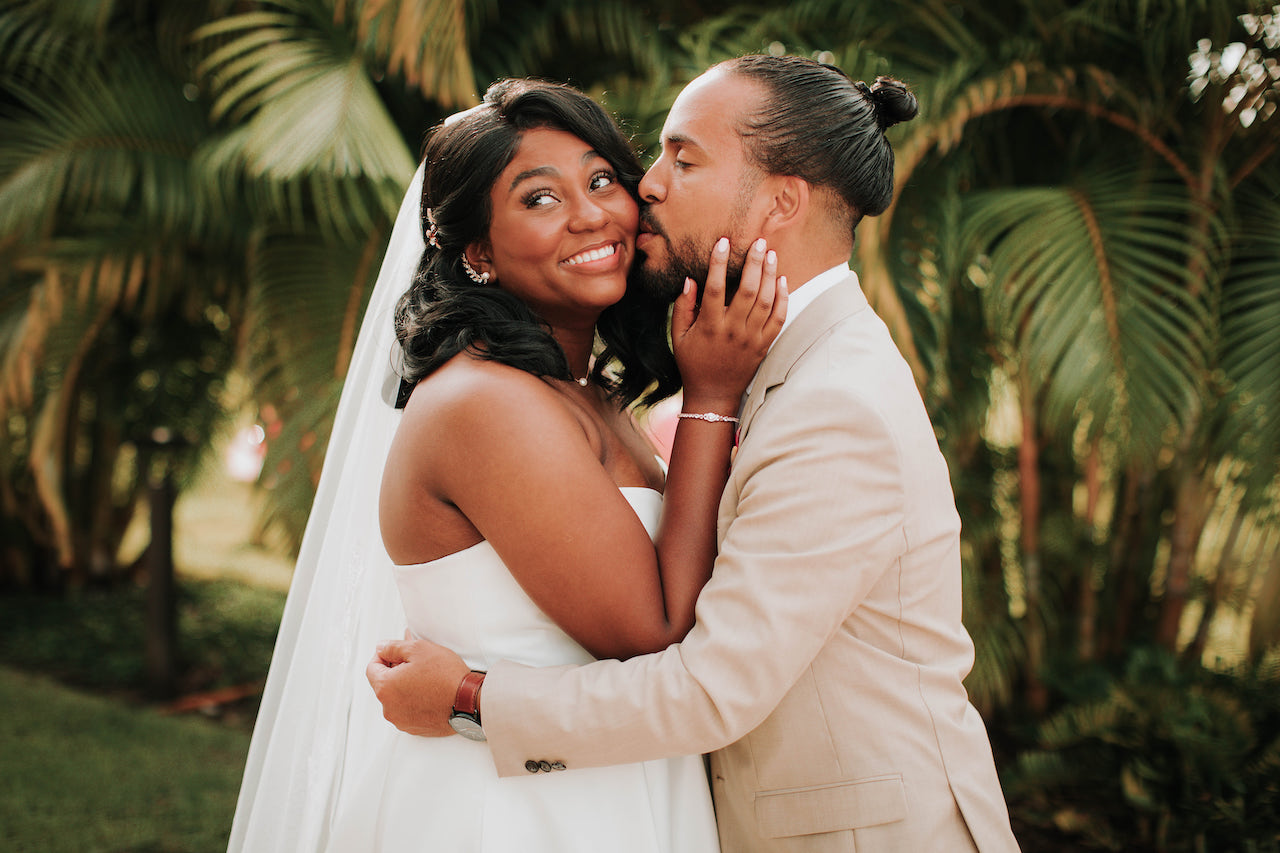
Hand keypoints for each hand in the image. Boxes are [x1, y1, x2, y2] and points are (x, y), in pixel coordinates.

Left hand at [366, 632, 470, 736]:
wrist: (468, 701)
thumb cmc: (445, 675)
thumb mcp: (418, 649)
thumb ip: (393, 646)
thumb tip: (381, 648)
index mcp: (384, 687)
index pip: (372, 667)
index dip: (383, 655)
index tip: (396, 651)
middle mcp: (388, 708)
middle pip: (384, 683)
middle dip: (396, 670)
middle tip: (415, 661)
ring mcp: (401, 721)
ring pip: (396, 697)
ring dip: (405, 685)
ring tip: (425, 676)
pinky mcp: (414, 728)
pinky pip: (407, 710)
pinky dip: (414, 700)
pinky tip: (430, 691)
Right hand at [672, 237, 786, 409]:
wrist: (714, 394)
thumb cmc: (693, 363)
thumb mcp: (678, 336)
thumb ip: (683, 307)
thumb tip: (690, 279)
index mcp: (709, 326)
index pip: (714, 288)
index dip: (718, 263)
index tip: (722, 242)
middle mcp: (733, 330)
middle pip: (747, 290)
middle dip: (753, 262)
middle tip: (758, 241)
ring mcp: (751, 338)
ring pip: (766, 301)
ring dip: (770, 275)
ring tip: (771, 254)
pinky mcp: (764, 345)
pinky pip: (779, 319)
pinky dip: (783, 298)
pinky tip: (782, 280)